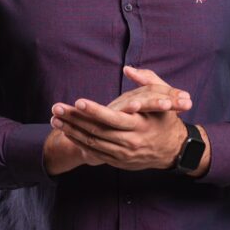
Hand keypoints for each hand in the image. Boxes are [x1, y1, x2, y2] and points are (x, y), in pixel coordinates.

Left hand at [45, 67, 191, 174]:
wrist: (174, 150)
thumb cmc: (166, 119)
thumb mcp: (164, 97)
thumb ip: (147, 80)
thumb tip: (127, 68)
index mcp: (140, 125)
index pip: (113, 118)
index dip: (94, 110)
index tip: (78, 102)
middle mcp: (131, 142)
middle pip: (97, 131)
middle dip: (74, 120)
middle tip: (56, 109)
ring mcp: (123, 154)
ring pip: (92, 143)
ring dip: (72, 131)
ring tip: (55, 119)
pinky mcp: (118, 162)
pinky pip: (95, 153)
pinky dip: (80, 143)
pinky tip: (68, 133)